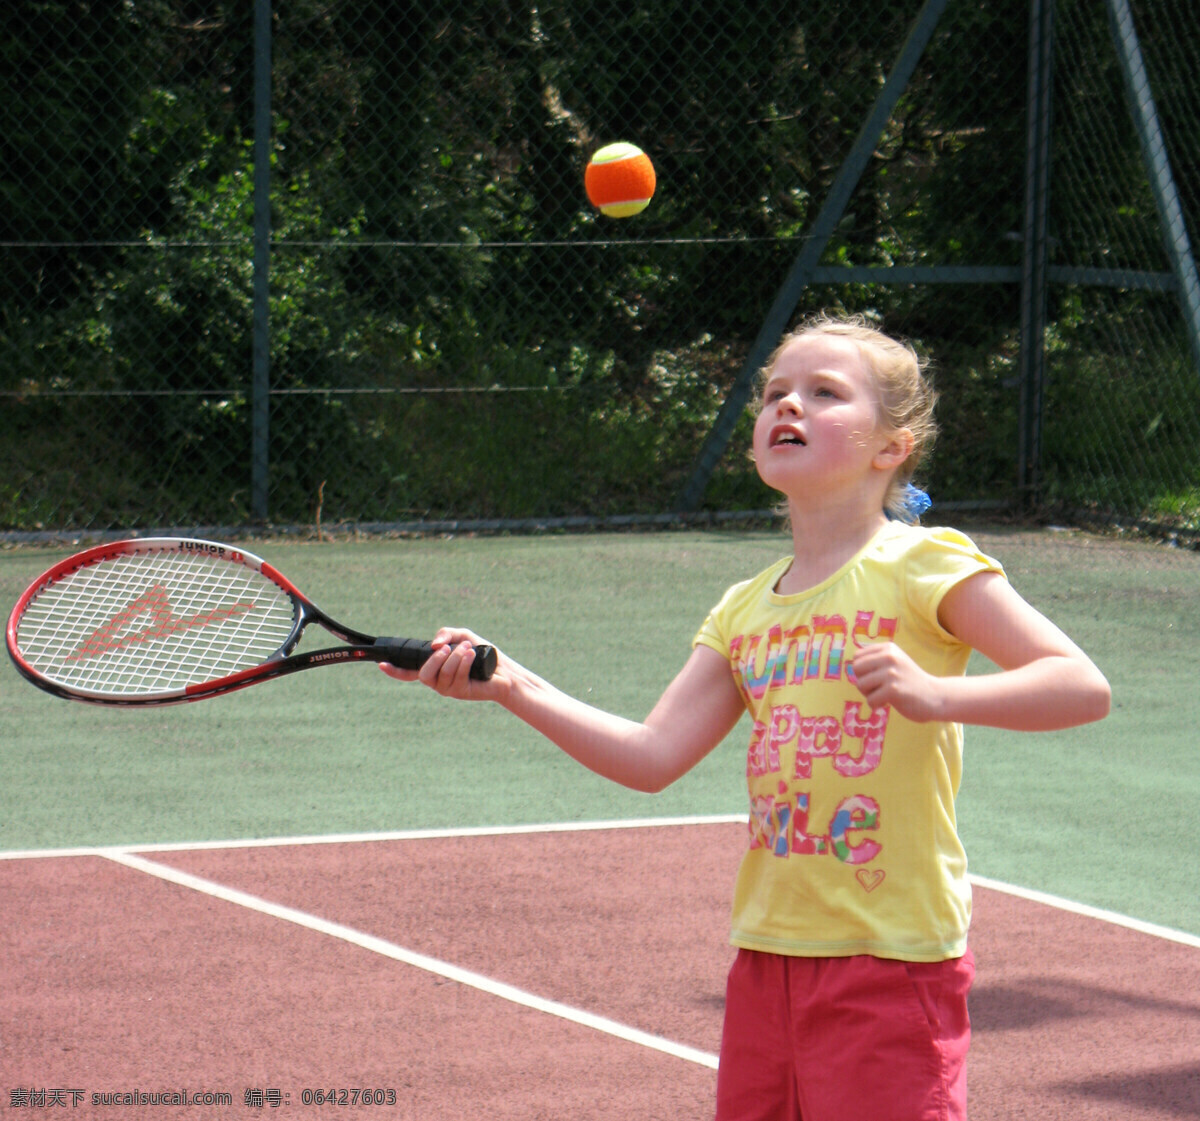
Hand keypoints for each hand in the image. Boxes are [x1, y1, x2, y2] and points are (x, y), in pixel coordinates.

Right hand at [380, 627, 508, 701]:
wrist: (504, 670)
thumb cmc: (482, 654)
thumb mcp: (463, 636)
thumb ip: (446, 634)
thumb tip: (434, 645)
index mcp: (434, 668)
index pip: (409, 672)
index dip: (395, 670)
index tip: (381, 664)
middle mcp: (438, 681)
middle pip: (423, 674)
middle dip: (434, 659)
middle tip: (448, 648)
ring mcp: (448, 689)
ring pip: (442, 674)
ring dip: (455, 657)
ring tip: (468, 649)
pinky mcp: (462, 692)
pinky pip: (457, 678)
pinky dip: (463, 663)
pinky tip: (472, 655)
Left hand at [849, 642, 943, 722]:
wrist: (935, 696)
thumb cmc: (910, 681)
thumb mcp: (894, 663)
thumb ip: (875, 661)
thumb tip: (850, 664)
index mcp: (888, 648)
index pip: (857, 656)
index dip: (863, 670)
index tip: (876, 677)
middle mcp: (889, 657)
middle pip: (856, 669)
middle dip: (863, 681)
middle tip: (878, 688)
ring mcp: (891, 673)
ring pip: (860, 685)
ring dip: (870, 694)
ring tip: (885, 695)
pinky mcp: (893, 690)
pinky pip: (870, 700)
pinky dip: (876, 705)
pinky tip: (889, 703)